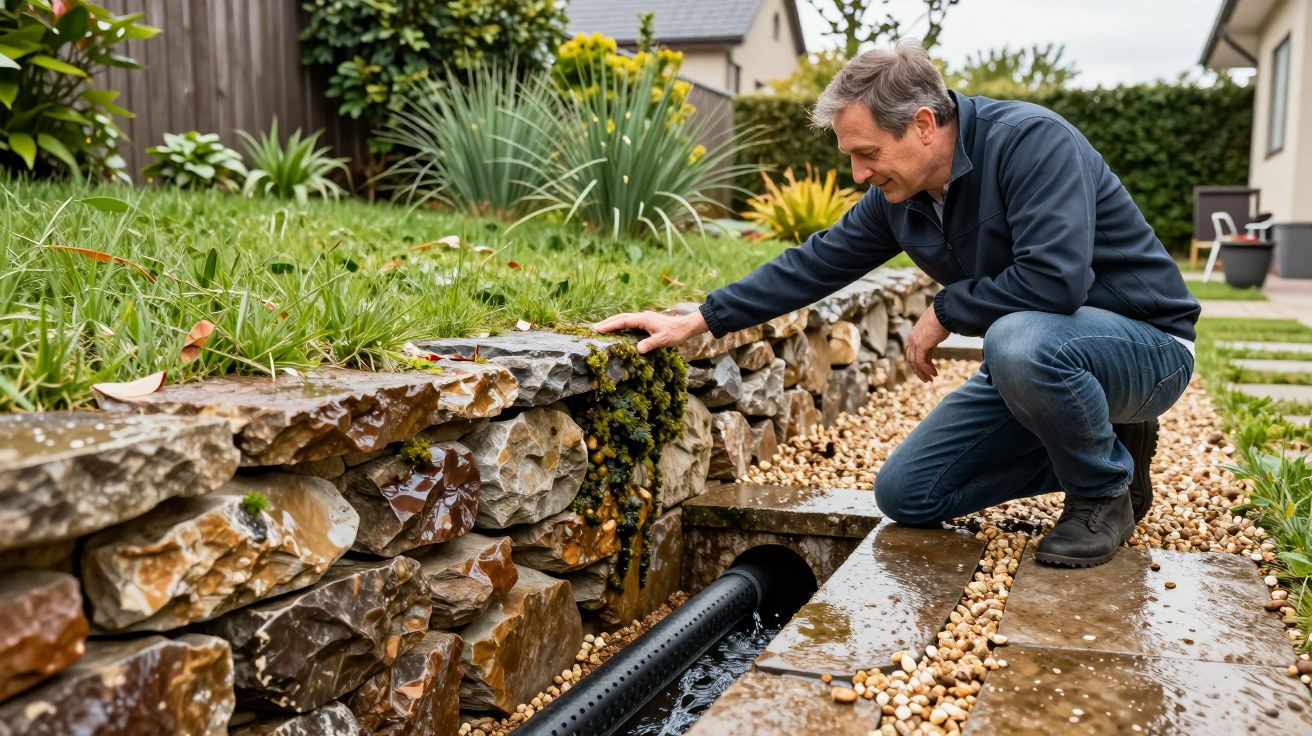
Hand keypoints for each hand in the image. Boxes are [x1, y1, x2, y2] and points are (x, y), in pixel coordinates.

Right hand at [592, 310, 707, 353]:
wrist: (686, 326)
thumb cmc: (676, 333)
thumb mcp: (664, 340)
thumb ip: (650, 344)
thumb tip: (637, 350)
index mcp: (644, 319)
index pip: (623, 321)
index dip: (610, 325)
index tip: (598, 329)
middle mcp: (642, 316)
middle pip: (620, 317)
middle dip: (607, 322)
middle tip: (592, 329)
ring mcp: (643, 319)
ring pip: (624, 318)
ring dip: (612, 323)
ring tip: (600, 329)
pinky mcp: (645, 322)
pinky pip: (629, 322)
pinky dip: (619, 324)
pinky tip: (615, 330)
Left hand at [906, 307, 949, 381]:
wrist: (944, 312)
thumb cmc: (942, 318)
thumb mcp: (935, 331)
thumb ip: (932, 339)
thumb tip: (936, 343)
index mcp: (914, 335)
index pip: (913, 353)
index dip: (919, 364)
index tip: (927, 371)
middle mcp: (912, 339)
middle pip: (912, 359)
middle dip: (919, 370)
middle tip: (927, 379)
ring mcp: (915, 342)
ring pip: (915, 362)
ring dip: (923, 372)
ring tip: (931, 379)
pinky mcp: (920, 345)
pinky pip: (920, 361)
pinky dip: (926, 369)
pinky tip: (933, 373)